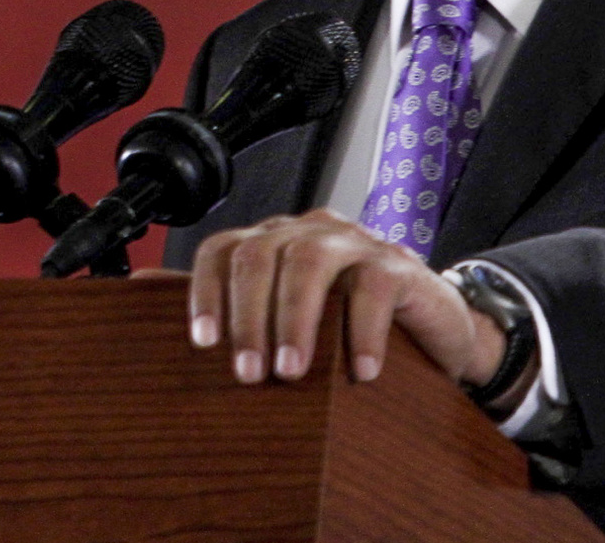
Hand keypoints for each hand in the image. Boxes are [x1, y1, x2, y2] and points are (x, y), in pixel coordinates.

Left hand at [187, 209, 525, 406]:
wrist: (437, 331)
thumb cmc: (353, 328)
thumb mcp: (297, 324)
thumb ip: (245, 319)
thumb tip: (167, 323)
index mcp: (272, 241)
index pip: (221, 251)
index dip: (207, 292)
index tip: (204, 342)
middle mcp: (306, 232)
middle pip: (259, 255)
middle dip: (248, 316)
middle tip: (250, 373)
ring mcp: (353, 242)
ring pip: (308, 262)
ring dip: (295, 320)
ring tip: (292, 371)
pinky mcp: (397, 262)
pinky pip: (372, 287)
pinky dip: (361, 331)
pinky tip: (360, 372)